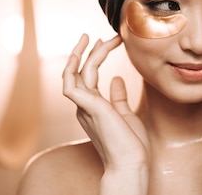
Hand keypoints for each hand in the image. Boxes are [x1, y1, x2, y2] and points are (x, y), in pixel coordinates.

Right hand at [62, 34, 149, 173]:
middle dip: (92, 51)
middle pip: (82, 71)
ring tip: (91, 38)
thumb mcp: (126, 115)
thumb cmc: (130, 145)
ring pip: (75, 74)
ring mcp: (84, 108)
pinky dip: (72, 69)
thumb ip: (119, 97)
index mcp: (92, 107)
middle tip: (107, 35)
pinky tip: (81, 55)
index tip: (109, 42)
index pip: (89, 76)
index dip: (97, 56)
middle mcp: (84, 106)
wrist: (131, 165)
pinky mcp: (88, 108)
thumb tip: (118, 79)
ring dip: (81, 54)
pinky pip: (71, 85)